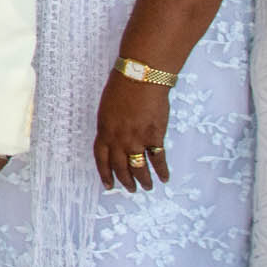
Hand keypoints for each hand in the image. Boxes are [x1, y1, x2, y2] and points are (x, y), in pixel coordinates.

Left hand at [94, 73, 170, 191]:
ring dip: (143, 181)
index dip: (105, 173)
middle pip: (120, 167)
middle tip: (130, 189)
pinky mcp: (154, 137)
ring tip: (146, 187)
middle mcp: (118, 139)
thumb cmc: (122, 86)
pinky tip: (164, 178)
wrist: (141, 78)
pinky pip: (157, 159)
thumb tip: (115, 138)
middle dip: (125, 181)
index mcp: (104, 130)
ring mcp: (136, 140)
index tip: (108, 184)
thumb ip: (110, 125)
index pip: (101, 158)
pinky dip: (161, 171)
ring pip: (138, 168)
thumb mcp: (107, 107)